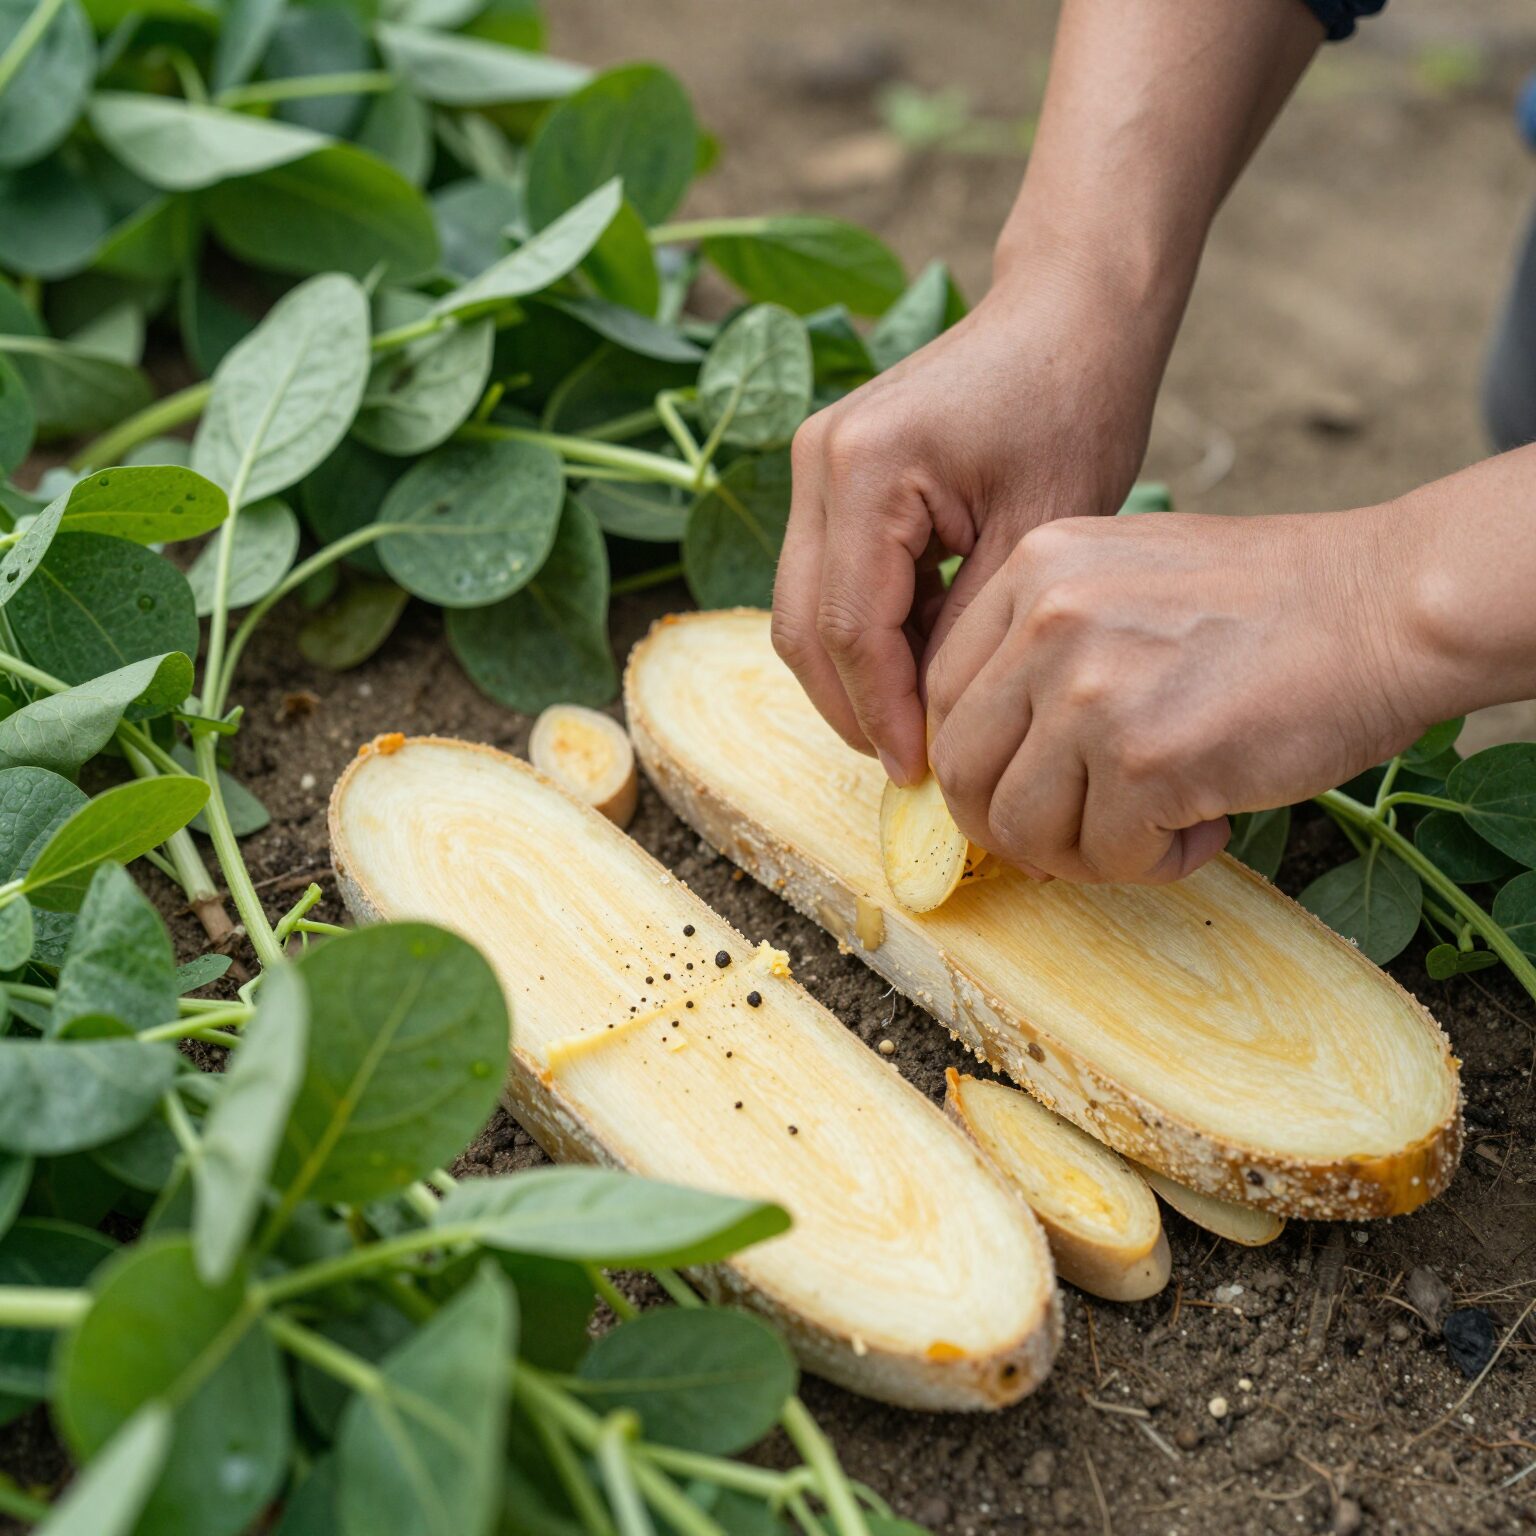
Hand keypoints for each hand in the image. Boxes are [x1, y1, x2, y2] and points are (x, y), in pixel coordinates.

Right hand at [770, 261, 1166, 786]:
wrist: (1068, 312)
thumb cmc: (1074, 402)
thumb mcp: (1038, 534)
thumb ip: (969, 633)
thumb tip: (932, 726)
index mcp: (863, 469)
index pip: (846, 629)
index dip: (882, 714)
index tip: (923, 775)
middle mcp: (816, 462)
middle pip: (799, 626)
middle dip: (854, 707)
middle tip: (915, 765)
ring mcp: (815, 463)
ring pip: (803, 608)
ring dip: (857, 673)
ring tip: (927, 719)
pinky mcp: (832, 472)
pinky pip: (830, 577)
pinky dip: (870, 630)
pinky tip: (928, 657)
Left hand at [925, 509, 1434, 883]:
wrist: (1388, 606)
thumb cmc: (1268, 603)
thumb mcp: (1125, 577)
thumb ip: (1045, 646)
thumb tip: (994, 756)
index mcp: (1032, 569)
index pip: (940, 696)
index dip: (976, 762)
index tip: (1019, 791)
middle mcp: (1046, 622)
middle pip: (962, 770)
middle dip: (1014, 825)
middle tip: (1078, 834)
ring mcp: (1089, 690)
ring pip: (1020, 827)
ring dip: (1082, 854)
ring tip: (1153, 830)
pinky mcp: (1145, 759)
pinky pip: (1105, 856)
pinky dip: (1151, 865)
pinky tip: (1204, 828)